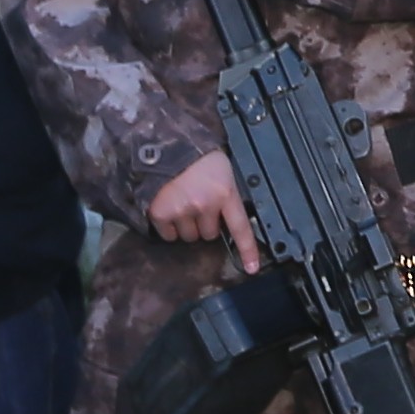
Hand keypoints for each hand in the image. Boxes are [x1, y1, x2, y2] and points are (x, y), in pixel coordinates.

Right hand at [147, 150, 261, 271]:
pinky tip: (170, 209)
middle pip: (210, 235)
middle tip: (199, 204)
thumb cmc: (198, 158)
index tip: (252, 268)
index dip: (248, 250)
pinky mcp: (162, 213)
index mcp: (225, 193)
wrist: (166, 145)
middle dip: (206, 224)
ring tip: (183, 203)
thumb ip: (226, 195)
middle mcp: (205, 204)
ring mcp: (183, 210)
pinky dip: (169, 227)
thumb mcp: (223, 172)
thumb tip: (228, 221)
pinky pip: (169, 235)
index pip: (241, 228)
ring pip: (190, 237)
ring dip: (187, 226)